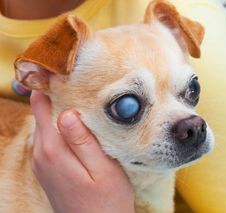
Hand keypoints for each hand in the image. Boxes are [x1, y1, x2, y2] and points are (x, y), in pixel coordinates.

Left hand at [30, 91, 133, 212]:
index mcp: (53, 151)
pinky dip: (62, 127)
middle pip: (42, 114)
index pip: (41, 108)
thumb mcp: (102, 169)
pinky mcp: (48, 168)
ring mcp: (43, 162)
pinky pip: (50, 138)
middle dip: (58, 97)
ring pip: (47, 125)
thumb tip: (67, 112)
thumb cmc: (107, 200)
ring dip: (62, 112)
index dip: (49, 87)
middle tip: (81, 83)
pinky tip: (80, 125)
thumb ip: (83, 141)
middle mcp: (41, 154)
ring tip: (84, 99)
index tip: (64, 71)